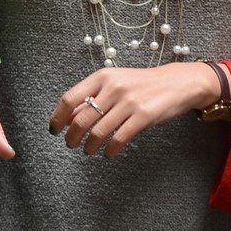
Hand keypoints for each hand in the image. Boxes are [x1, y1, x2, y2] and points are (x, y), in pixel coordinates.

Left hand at [49, 62, 223, 156]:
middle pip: (81, 118)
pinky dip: (110, 149)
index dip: (58, 116)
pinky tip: (108, 152)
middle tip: (70, 144)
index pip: (70, 98)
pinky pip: (119, 138)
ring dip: (89, 145)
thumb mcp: (114, 82)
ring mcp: (128, 102)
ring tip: (88, 150)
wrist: (176, 82)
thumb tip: (67, 116)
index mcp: (101, 77)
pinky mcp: (144, 116)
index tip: (53, 129)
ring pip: (98, 131)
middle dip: (71, 136)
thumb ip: (92, 96)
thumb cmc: (141, 84)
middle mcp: (113, 88)